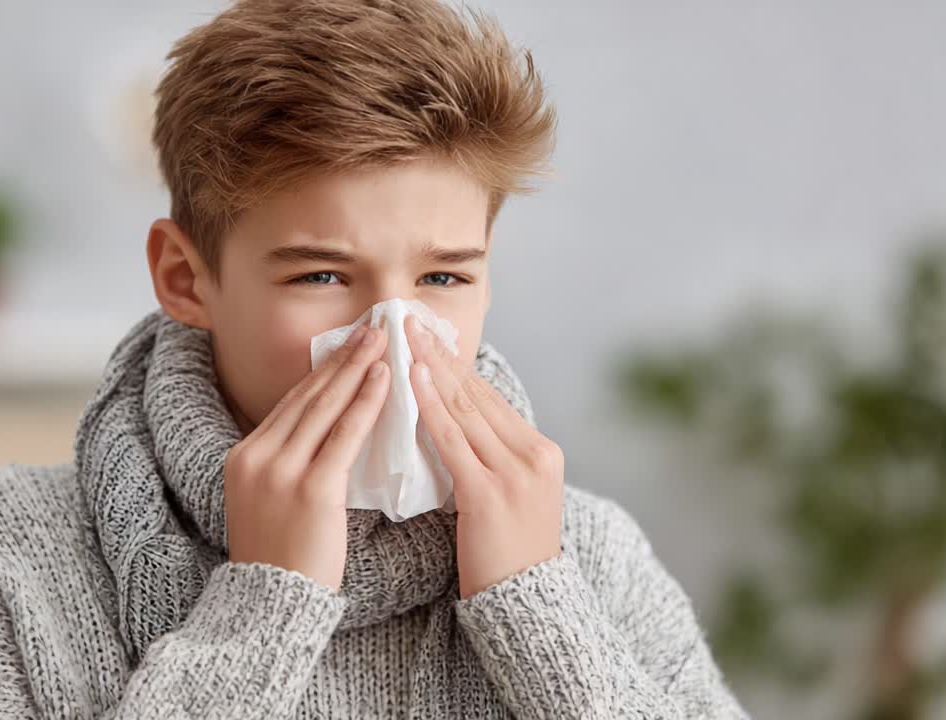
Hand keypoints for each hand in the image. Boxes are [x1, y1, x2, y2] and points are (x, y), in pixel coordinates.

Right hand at [224, 321, 390, 588]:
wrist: (270, 608)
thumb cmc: (281, 562)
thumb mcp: (267, 503)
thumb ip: (288, 466)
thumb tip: (327, 434)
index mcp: (242, 457)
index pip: (290, 404)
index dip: (322, 371)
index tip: (347, 346)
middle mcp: (257, 457)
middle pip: (306, 396)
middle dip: (342, 358)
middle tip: (372, 327)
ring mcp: (280, 471)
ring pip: (325, 407)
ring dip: (357, 369)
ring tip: (382, 341)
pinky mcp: (310, 489)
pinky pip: (343, 437)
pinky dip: (365, 404)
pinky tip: (383, 381)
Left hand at [404, 314, 563, 598]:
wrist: (527, 605)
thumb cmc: (509, 554)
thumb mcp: (512, 496)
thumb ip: (490, 458)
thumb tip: (449, 422)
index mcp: (540, 451)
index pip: (489, 396)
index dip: (455, 363)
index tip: (428, 335)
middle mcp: (533, 454)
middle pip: (477, 393)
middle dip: (441, 353)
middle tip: (409, 319)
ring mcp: (514, 473)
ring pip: (465, 408)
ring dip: (431, 368)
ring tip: (405, 337)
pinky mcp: (489, 493)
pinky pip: (452, 441)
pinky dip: (431, 407)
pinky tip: (413, 381)